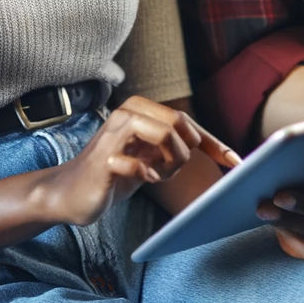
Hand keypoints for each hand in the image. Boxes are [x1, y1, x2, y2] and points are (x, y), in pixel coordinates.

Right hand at [46, 96, 240, 227]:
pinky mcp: (105, 157)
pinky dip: (149, 175)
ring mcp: (115, 132)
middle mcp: (129, 112)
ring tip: (155, 175)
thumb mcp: (149, 156)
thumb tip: (215, 147)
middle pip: (180, 123)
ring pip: (167, 136)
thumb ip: (173, 146)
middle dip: (185, 152)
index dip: (213, 141)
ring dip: (170, 163)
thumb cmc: (113, 174)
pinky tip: (142, 179)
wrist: (68, 193)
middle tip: (169, 170)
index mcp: (140, 108)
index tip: (235, 160)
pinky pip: (142, 165)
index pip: (186, 121)